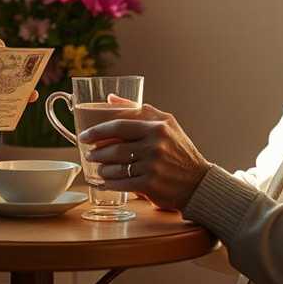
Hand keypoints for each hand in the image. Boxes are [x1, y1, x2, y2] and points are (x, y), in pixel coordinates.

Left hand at [82, 98, 210, 211]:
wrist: (198, 182)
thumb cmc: (179, 150)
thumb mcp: (166, 123)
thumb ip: (139, 110)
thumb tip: (110, 98)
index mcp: (157, 127)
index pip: (118, 126)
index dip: (97, 131)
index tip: (84, 136)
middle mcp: (154, 146)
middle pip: (113, 148)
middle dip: (96, 152)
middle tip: (89, 154)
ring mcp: (152, 166)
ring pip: (115, 168)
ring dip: (102, 169)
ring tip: (99, 168)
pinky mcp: (150, 185)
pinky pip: (120, 184)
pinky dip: (109, 184)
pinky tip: (104, 182)